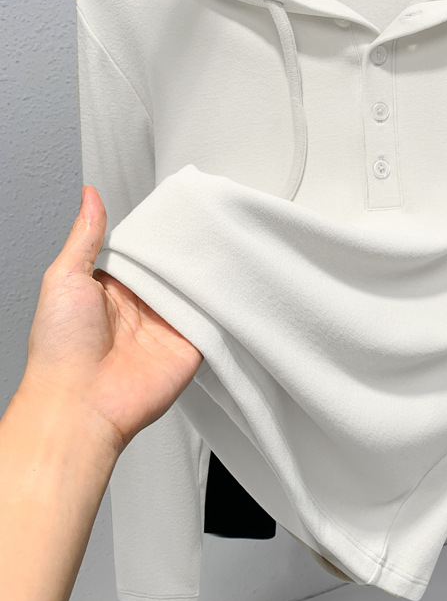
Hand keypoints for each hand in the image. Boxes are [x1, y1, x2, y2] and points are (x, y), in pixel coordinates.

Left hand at [23, 185, 202, 452]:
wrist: (80, 405)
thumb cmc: (60, 349)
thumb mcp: (64, 279)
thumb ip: (85, 237)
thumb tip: (89, 196)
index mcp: (114, 288)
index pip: (145, 252)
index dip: (160, 232)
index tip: (179, 208)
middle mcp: (144, 306)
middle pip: (175, 269)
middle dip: (190, 250)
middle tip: (210, 222)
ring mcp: (169, 326)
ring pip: (197, 290)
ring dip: (208, 275)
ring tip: (227, 245)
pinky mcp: (192, 345)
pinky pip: (214, 319)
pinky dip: (223, 304)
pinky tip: (231, 283)